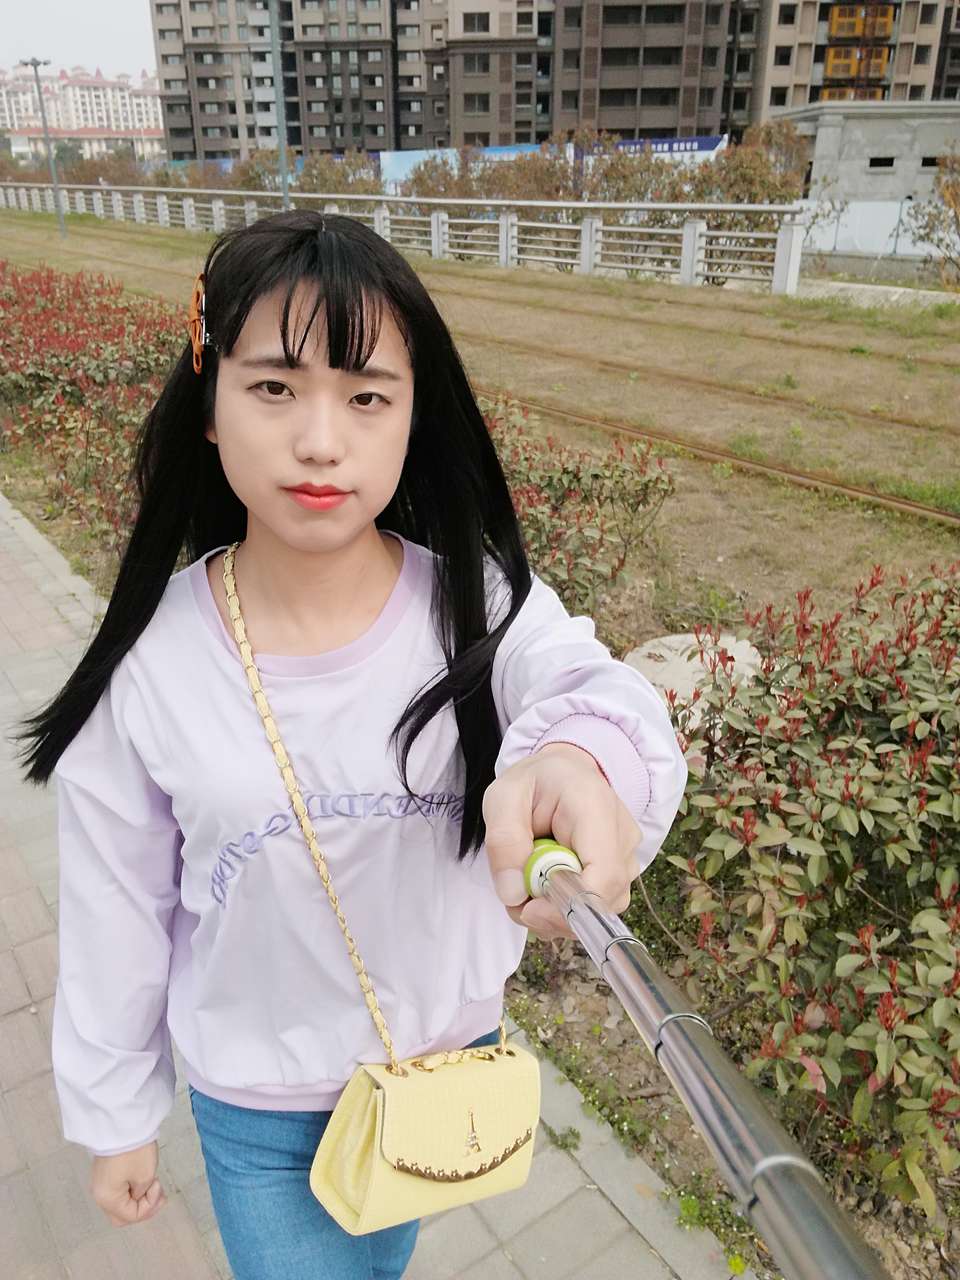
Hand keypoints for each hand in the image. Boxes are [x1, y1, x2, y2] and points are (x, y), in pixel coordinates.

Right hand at [91, 1140, 167, 1226]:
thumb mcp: (145, 1176)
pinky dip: (132, 1189)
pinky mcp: (105, 1173)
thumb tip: (138, 1197)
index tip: (158, 1186)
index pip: (131, 1216)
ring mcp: (100, 1183)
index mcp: (107, 1198)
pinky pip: (118, 1191)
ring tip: (154, 1185)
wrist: (122, 1122)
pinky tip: (144, 1179)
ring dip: (138, 1198)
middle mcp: (100, 1194)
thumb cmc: (134, 1149)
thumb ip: (142, 1196)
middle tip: (160, 1195)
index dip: (149, 1206)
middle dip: (143, 1208)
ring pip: (120, 1203)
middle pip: (122, 1215)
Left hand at [482, 742, 641, 940]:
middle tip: (517, 897)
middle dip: (554, 914)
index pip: (602, 876)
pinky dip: (567, 909)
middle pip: (603, 900)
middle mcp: (622, 834)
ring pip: (600, 909)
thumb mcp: (502, 798)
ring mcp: (627, 854)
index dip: (568, 906)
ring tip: (529, 885)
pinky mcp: (622, 870)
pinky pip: (597, 905)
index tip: (528, 909)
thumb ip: (503, 841)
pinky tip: (546, 888)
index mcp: (594, 808)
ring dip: (558, 914)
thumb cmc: (534, 782)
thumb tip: (514, 893)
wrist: (563, 773)